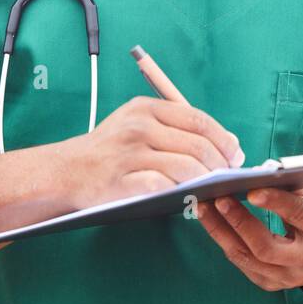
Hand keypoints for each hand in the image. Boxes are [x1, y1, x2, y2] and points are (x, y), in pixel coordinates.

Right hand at [62, 96, 242, 209]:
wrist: (67, 170)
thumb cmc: (111, 149)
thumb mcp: (138, 124)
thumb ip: (177, 128)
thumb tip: (227, 142)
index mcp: (146, 108)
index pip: (197, 119)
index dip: (223, 138)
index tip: (235, 153)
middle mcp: (138, 126)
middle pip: (196, 143)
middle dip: (220, 161)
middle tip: (228, 174)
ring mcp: (130, 154)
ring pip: (186, 166)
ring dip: (206, 179)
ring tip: (211, 186)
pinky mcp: (122, 181)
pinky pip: (164, 186)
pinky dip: (181, 191)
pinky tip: (187, 195)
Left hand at [196, 181, 302, 292]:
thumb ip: (292, 181)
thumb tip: (257, 172)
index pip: (298, 215)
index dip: (275, 202)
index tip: (250, 190)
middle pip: (267, 247)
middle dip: (240, 222)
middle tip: (218, 199)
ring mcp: (288, 276)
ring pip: (248, 258)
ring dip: (221, 232)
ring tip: (203, 207)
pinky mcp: (271, 283)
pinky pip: (241, 264)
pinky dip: (224, 241)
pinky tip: (211, 222)